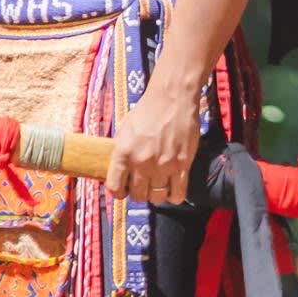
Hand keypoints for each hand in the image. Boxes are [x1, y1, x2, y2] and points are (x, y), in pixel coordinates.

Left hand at [104, 86, 199, 204]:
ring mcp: (163, 165)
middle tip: (144, 184)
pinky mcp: (182, 165)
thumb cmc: (147, 111)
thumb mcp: (125, 130)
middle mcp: (142, 163)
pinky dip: (174, 195)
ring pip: (157, 198)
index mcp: (124, 153)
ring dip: (156, 194)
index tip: (124, 188)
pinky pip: (178, 194)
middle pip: (138, 196)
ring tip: (158, 184)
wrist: (173, 98)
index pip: (115, 189)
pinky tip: (172, 187)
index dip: (119, 192)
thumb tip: (120, 173)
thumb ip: (121, 153)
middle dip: (139, 193)